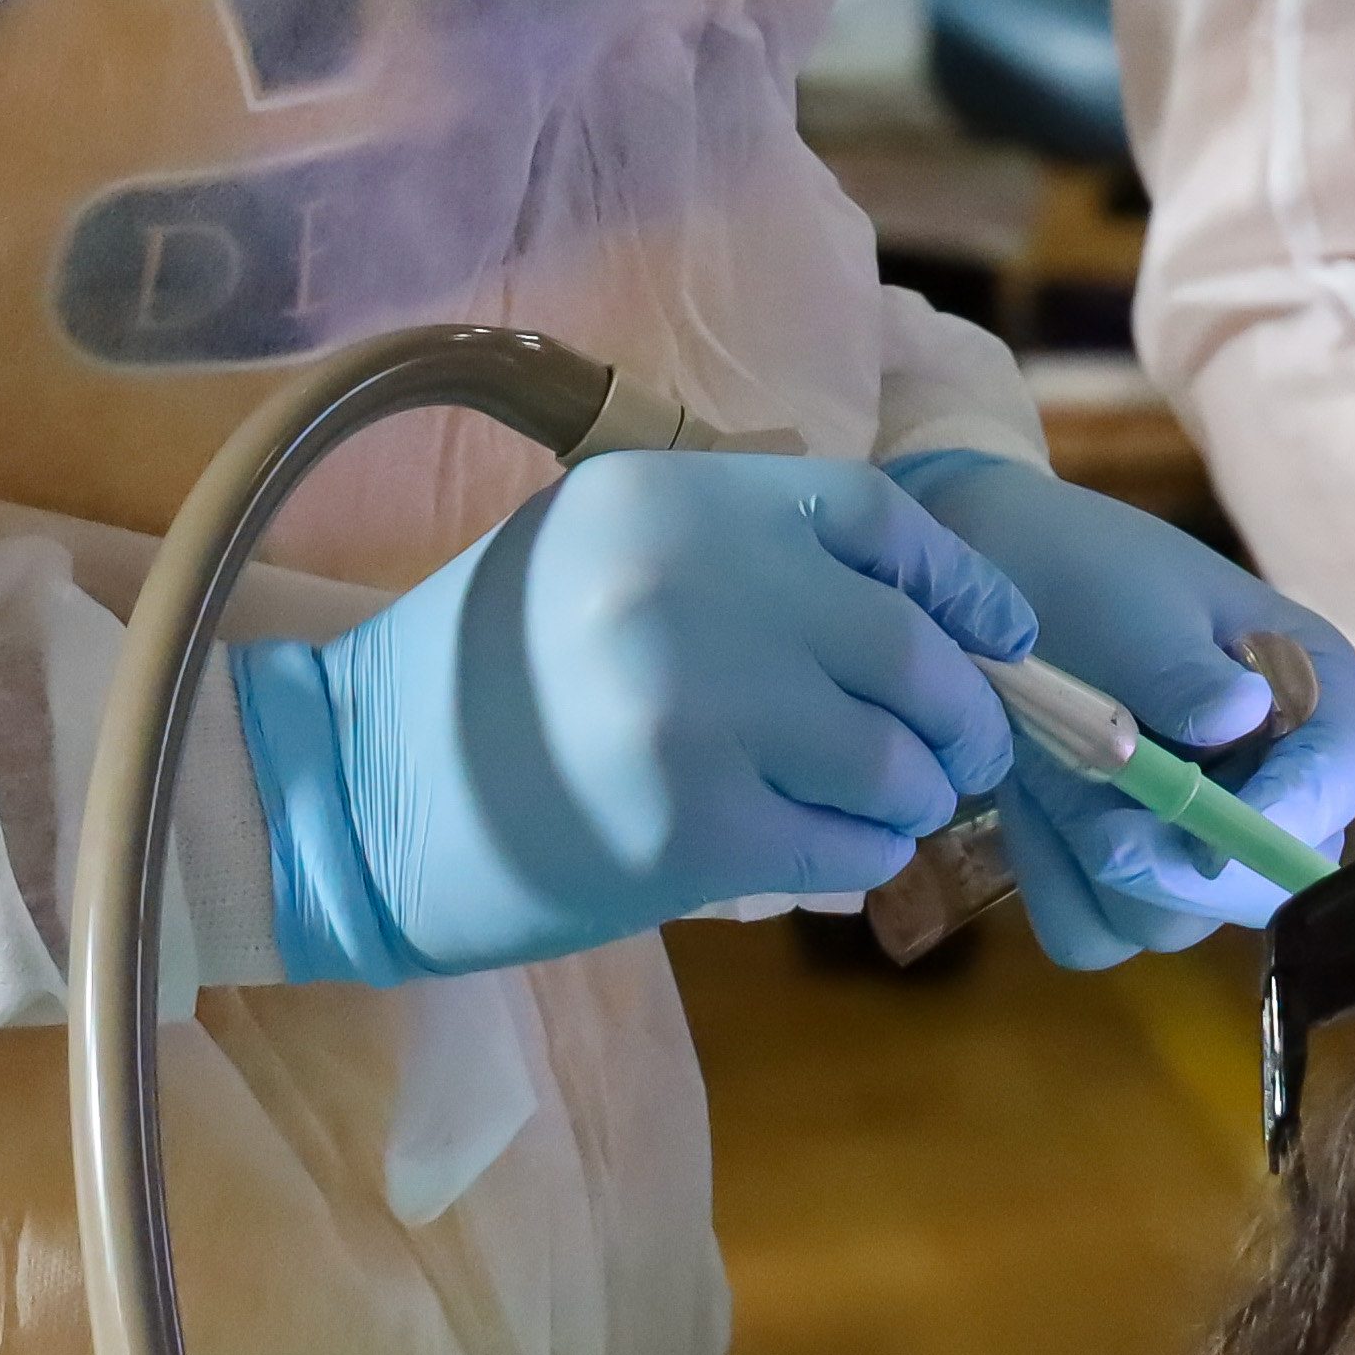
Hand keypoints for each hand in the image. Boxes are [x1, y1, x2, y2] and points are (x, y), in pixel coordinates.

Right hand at [229, 451, 1028, 980]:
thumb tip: (919, 615)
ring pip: (891, 758)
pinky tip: (842, 855)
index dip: (961, 582)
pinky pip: (843, 844)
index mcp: (673, 499)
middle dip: (962, 715)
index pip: (876, 518)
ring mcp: (696, 710)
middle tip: (963, 753)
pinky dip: (866, 855)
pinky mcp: (690, 830)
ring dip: (915, 794)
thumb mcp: (601, 552)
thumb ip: (739, 556)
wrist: (354, 794)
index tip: (1000, 634)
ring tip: (894, 808)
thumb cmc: (484, 678)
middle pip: (905, 649)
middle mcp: (695, 586)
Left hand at [892, 453, 1354, 962]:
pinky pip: (1095, 931)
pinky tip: (1031, 808)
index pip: (1331, 781)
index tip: (1211, 845)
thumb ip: (1182, 671)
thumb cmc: (1087, 570)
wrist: (998, 574)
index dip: (1281, 822)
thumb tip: (1244, 714)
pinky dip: (1055, 885)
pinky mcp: (1123, 873)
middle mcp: (1269, 781)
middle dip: (1173, 868)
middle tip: (1102, 829)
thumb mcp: (1135, 604)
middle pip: (1261, 884)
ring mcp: (1194, 838)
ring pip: (1171, 923)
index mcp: (1308, 695)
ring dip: (1101, 870)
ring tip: (1055, 778)